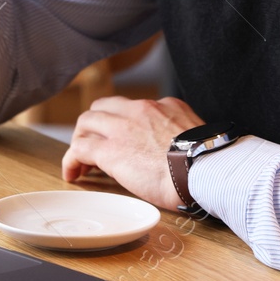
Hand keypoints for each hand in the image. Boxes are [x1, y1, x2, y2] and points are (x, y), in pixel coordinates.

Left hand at [61, 96, 203, 210]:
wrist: (204, 170)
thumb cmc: (208, 163)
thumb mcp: (197, 135)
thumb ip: (182, 134)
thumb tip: (179, 149)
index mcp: (164, 106)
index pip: (132, 108)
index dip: (121, 124)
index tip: (121, 140)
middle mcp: (140, 110)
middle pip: (104, 107)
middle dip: (95, 126)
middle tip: (95, 148)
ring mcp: (123, 127)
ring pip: (87, 121)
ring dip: (81, 139)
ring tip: (82, 162)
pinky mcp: (109, 149)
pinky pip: (79, 148)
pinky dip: (72, 159)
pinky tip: (73, 174)